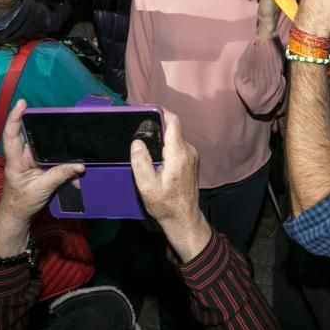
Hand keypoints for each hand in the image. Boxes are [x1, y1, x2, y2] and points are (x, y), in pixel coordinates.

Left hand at [0, 100, 84, 225]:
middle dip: (48, 129)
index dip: (15, 118)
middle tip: (62, 119)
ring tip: (76, 152)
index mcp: (16, 160)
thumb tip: (80, 165)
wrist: (18, 217)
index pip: (12, 135)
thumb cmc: (21, 203)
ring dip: (63, 154)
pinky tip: (76, 175)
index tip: (22, 103)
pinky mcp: (41, 167)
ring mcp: (32, 161)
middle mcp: (23, 157)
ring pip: (49, 150)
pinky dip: (66, 167)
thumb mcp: (41, 189)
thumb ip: (59, 176)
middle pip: (34, 136)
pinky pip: (55, 161)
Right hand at [131, 109, 211, 261]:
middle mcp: (189, 151)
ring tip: (144, 146)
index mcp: (179, 153)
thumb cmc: (165, 204)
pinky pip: (177, 147)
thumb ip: (140, 162)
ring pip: (174, 138)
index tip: (145, 110)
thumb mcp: (146, 185)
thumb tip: (137, 142)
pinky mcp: (191, 161)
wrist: (183, 219)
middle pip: (172, 129)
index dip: (159, 111)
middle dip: (156, 127)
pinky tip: (155, 158)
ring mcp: (192, 156)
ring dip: (161, 139)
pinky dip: (166, 147)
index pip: (173, 121)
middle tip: (138, 131)